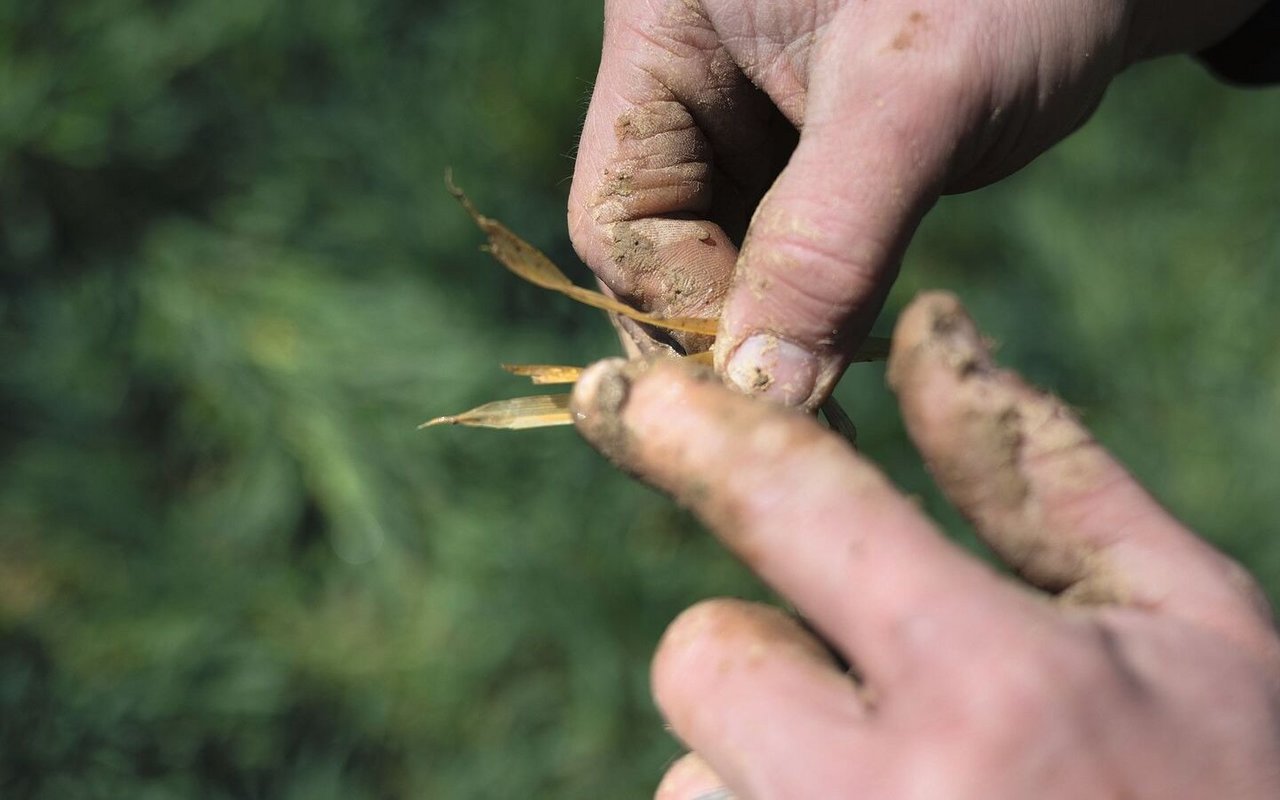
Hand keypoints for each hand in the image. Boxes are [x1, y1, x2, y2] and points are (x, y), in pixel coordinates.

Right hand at [568, 0, 1264, 408]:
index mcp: (666, 35)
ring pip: (720, 267)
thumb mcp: (914, 97)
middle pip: (658, 250)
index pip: (620, 214)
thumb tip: (759, 395)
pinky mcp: (810, 169)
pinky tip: (851, 360)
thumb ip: (826, 241)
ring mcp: (749, 130)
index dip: (679, 310)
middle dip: (722, 334)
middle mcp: (690, 87)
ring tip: (829, 408)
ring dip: (770, 338)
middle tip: (797, 422)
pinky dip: (813, 319)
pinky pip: (784, 264)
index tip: (764, 388)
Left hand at [570, 292, 1279, 798]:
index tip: (629, 395)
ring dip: (774, 765)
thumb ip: (1036, 475)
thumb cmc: (1234, 789)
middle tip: (893, 694)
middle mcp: (879, 798)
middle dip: (771, 653)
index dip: (694, 434)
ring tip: (915, 795)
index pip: (789, 504)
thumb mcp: (1184, 623)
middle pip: (703, 656)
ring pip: (696, 774)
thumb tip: (925, 335)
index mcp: (990, 682)